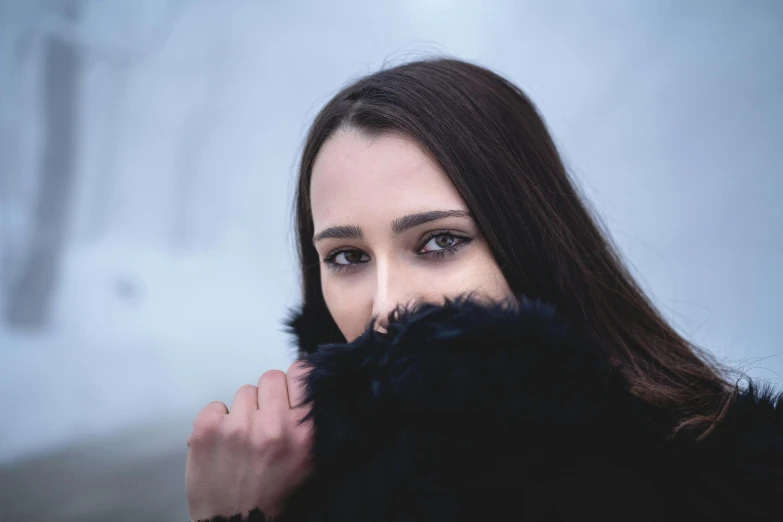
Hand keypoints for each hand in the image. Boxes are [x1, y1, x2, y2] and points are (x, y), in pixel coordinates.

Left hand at [186, 362, 313, 520]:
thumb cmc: (273, 496)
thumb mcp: (310, 462)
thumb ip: (311, 424)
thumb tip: (310, 382)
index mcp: (304, 433)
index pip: (301, 373)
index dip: (294, 382)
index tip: (289, 395)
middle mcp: (274, 426)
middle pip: (271, 377)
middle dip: (268, 397)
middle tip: (265, 422)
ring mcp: (239, 427)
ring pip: (245, 391)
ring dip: (244, 412)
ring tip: (244, 440)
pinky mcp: (207, 430)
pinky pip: (216, 405)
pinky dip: (218, 422)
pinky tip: (223, 444)